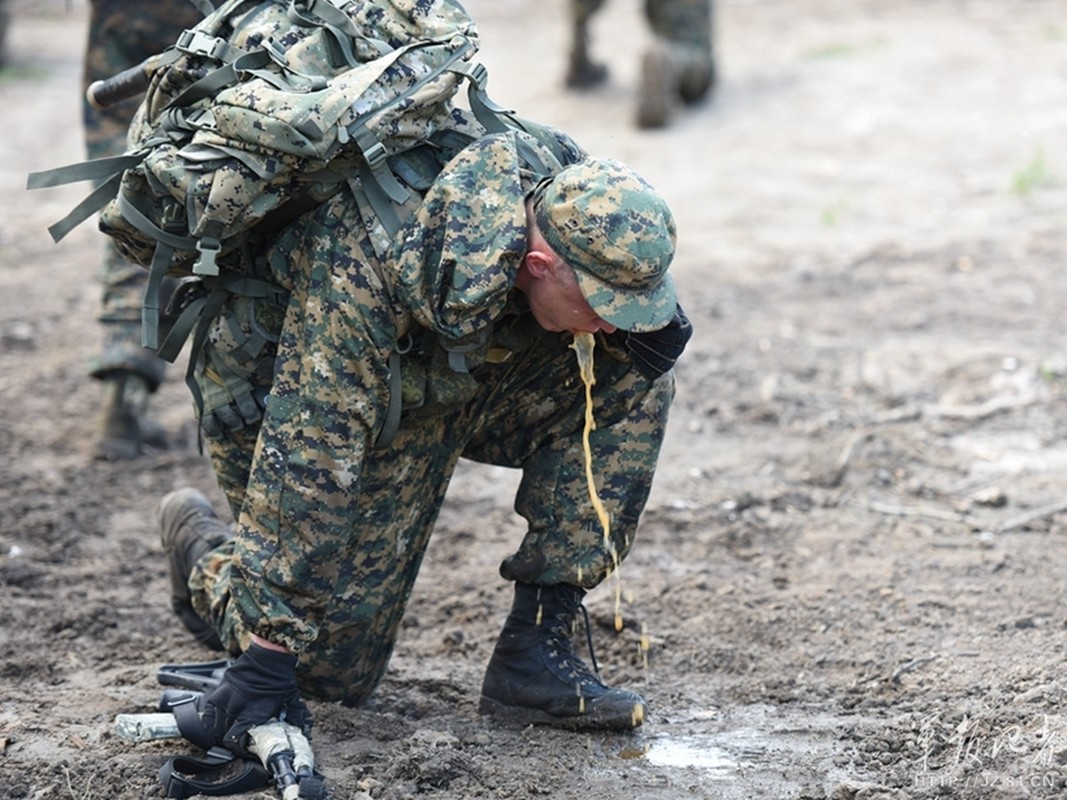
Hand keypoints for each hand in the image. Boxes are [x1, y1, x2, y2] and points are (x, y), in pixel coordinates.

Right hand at [195, 641, 311, 754]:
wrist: (269, 658)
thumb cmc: (280, 680)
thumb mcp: (289, 702)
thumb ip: (293, 719)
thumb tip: (302, 733)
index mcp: (251, 715)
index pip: (234, 741)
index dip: (238, 749)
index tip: (243, 749)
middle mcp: (235, 710)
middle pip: (222, 737)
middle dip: (230, 742)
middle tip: (237, 741)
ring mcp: (224, 701)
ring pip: (213, 728)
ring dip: (220, 733)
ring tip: (229, 733)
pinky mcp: (217, 694)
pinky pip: (208, 715)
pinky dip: (211, 722)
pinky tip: (219, 723)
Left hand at [622, 303, 692, 379]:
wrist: (641, 326)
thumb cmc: (649, 310)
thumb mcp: (655, 304)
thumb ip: (658, 306)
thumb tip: (662, 313)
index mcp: (685, 329)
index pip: (676, 336)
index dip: (658, 332)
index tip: (642, 323)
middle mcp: (681, 346)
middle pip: (668, 350)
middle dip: (648, 342)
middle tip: (631, 333)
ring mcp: (671, 360)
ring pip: (660, 363)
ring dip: (642, 352)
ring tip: (630, 340)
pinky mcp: (659, 370)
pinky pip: (651, 372)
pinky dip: (640, 363)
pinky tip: (631, 352)